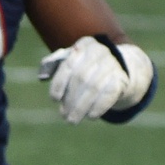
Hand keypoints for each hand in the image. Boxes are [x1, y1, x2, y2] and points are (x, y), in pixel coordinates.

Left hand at [37, 37, 153, 123]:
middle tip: (63, 115)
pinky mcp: (122, 79)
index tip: (54, 99)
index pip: (69, 64)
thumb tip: (42, 75)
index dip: (59, 83)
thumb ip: (55, 65)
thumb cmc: (86, 66)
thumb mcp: (72, 61)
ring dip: (81, 107)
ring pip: (94, 88)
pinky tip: (91, 116)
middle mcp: (100, 51)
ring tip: (72, 120)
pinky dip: (98, 107)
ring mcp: (113, 64)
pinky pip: (109, 94)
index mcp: (84, 45)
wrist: (119, 67)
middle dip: (70, 100)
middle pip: (81, 78)